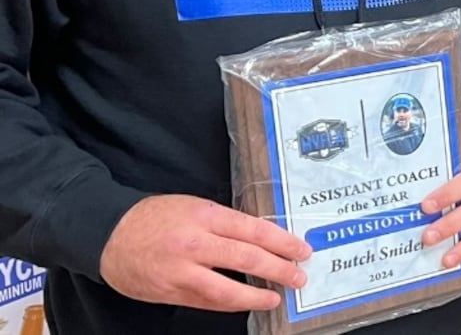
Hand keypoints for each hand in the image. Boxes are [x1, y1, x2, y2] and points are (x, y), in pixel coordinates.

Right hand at [100, 194, 310, 311]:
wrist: (108, 233)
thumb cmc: (155, 217)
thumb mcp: (195, 206)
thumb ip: (225, 223)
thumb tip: (262, 239)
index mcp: (206, 215)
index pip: (254, 230)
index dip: (283, 242)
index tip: (301, 250)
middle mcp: (195, 243)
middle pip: (247, 259)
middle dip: (279, 270)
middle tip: (298, 276)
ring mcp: (181, 271)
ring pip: (228, 290)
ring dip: (256, 296)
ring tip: (276, 297)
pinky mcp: (170, 292)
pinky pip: (207, 302)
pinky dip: (230, 304)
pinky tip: (245, 304)